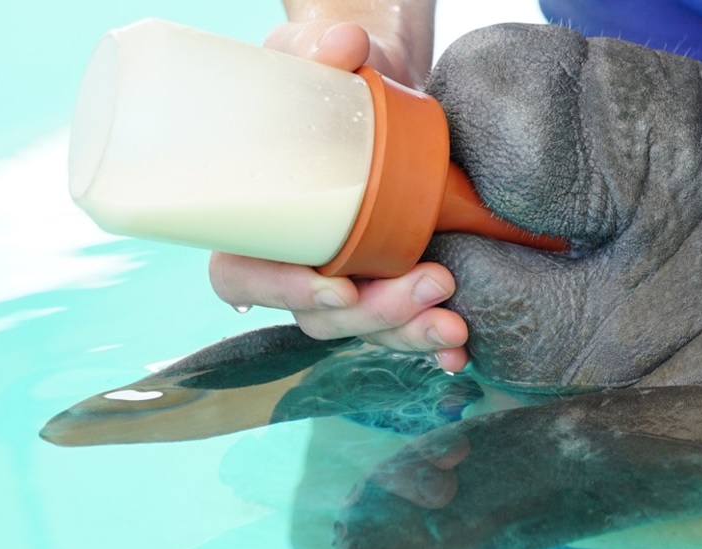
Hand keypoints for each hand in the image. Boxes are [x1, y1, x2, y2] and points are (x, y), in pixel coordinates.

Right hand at [209, 19, 465, 370]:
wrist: (370, 86)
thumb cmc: (319, 77)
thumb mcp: (310, 58)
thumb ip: (320, 50)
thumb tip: (345, 43)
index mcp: (250, 218)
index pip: (242, 275)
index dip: (283, 290)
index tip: (337, 288)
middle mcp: (290, 258)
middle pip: (317, 314)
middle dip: (376, 314)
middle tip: (433, 285)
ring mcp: (337, 276)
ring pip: (362, 327)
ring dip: (408, 333)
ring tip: (455, 325)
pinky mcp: (379, 279)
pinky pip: (395, 326)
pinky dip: (427, 345)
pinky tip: (459, 352)